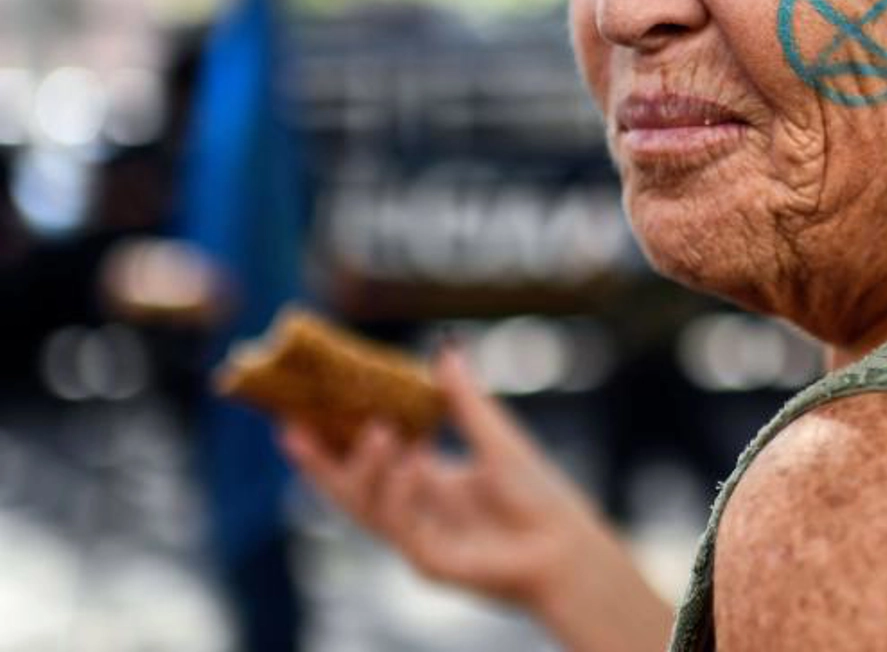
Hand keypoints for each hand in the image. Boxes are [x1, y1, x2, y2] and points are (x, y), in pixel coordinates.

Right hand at [280, 348, 675, 651]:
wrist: (568, 545)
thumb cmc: (539, 495)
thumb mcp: (497, 437)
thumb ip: (466, 400)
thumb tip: (445, 349)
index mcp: (426, 482)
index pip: (368, 460)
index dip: (333, 439)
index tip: (302, 410)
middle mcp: (415, 511)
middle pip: (351, 489)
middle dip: (319, 463)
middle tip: (291, 428)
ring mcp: (418, 539)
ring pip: (368, 508)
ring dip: (366, 468)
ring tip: (379, 429)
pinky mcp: (430, 563)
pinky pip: (402, 527)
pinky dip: (402, 491)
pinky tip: (414, 460)